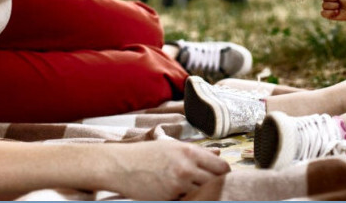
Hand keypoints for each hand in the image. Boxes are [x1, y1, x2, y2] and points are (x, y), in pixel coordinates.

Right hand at [112, 140, 228, 199]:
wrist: (121, 165)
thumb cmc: (146, 154)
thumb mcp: (173, 147)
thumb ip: (198, 151)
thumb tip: (218, 152)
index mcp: (190, 152)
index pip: (221, 167)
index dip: (224, 173)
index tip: (221, 177)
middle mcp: (187, 168)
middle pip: (216, 182)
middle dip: (215, 184)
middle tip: (211, 185)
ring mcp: (178, 184)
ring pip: (202, 193)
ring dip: (201, 192)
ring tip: (193, 188)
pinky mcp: (169, 197)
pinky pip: (186, 200)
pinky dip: (186, 197)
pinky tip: (179, 193)